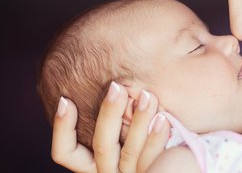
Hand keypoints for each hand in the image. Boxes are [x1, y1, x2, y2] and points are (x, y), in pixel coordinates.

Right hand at [51, 83, 170, 172]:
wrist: (179, 160)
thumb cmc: (145, 126)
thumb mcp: (123, 118)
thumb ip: (112, 102)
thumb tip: (95, 78)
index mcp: (95, 160)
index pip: (66, 153)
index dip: (63, 128)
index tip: (66, 100)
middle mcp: (109, 171)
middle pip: (102, 146)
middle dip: (109, 114)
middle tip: (117, 86)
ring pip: (129, 153)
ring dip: (138, 121)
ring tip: (147, 95)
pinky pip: (152, 161)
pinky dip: (156, 139)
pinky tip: (164, 118)